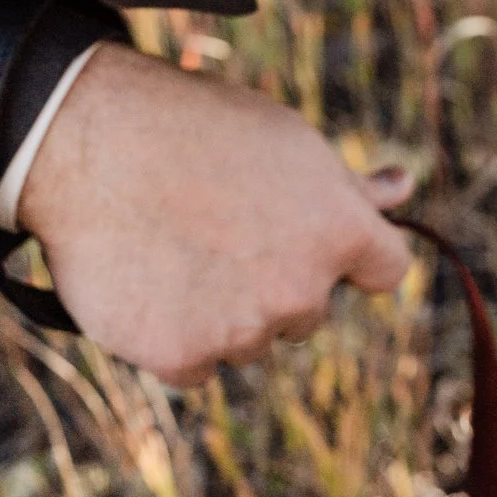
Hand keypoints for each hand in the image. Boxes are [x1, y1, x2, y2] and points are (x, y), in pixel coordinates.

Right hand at [16, 45, 413, 382]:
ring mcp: (242, 330)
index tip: (313, 241)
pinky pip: (198, 366)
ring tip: (181, 253)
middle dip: (278, 283)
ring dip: (226, 315)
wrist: (94, 145)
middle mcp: (302, 291)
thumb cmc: (200, 130)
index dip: (351, 256)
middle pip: (310, 311)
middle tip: (224, 235)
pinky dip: (177, 340)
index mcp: (344, 233)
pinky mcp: (181, 357)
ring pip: (252, 340)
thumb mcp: (292, 143)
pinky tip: (153, 287)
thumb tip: (403, 187)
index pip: (385, 271)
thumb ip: (351, 187)